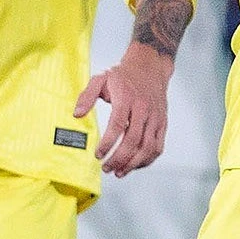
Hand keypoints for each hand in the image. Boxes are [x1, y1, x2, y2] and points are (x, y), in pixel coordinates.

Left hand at [78, 43, 171, 175]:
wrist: (150, 67)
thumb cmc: (123, 76)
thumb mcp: (101, 79)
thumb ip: (87, 96)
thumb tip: (77, 114)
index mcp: (127, 97)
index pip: (118, 124)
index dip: (108, 143)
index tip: (98, 155)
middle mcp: (144, 108)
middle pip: (133, 140)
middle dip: (119, 158)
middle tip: (106, 168)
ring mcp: (155, 117)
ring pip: (147, 147)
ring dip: (133, 163)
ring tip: (119, 172)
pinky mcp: (162, 123)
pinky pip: (158, 146)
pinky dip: (147, 160)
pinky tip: (134, 165)